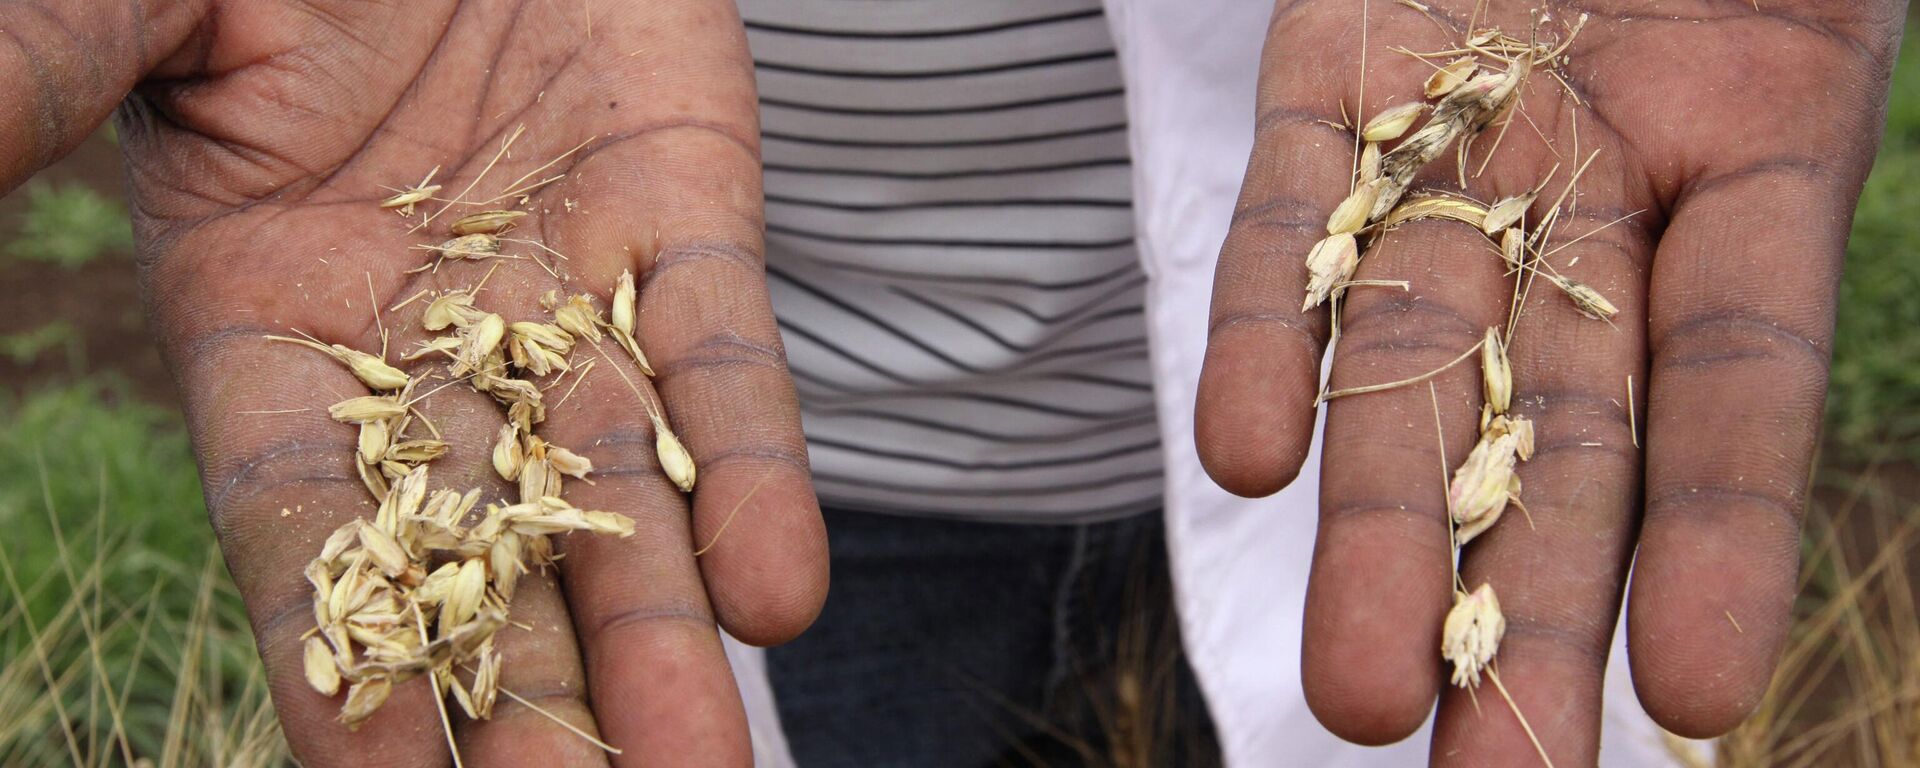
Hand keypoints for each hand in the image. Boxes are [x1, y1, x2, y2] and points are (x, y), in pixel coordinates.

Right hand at [2, 1, 826, 764]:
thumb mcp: (120, 17)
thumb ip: (27, 104)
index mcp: (267, 330)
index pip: (303, 538)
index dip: (343, 671)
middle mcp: (431, 350)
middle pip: (483, 559)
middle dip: (529, 703)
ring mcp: (569, 291)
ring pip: (622, 494)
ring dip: (657, 638)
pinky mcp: (686, 218)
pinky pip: (728, 361)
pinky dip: (759, 473)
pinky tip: (779, 594)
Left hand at [1195, 0, 1904, 762]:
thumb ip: (1777, 94)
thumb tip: (1774, 213)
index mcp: (1756, 160)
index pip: (1738, 385)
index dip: (1722, 537)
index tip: (1692, 701)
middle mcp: (1599, 186)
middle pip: (1561, 425)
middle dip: (1526, 596)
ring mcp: (1458, 143)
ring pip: (1416, 357)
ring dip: (1381, 523)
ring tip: (1352, 691)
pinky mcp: (1333, 83)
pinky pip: (1293, 216)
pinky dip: (1266, 328)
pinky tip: (1245, 458)